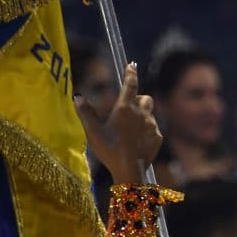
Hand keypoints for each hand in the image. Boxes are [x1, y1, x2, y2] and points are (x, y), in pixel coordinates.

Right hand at [76, 63, 161, 183]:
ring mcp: (152, 126)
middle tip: (129, 107)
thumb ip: (86, 113)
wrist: (130, 171)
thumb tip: (77, 96)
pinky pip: (154, 128)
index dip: (130, 73)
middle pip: (145, 98)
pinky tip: (138, 140)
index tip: (131, 65)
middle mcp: (141, 114)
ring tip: (132, 126)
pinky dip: (147, 130)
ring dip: (143, 114)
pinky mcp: (158, 138)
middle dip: (139, 98)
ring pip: (150, 113)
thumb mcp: (93, 132)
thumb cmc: (109, 150)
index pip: (130, 84)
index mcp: (125, 109)